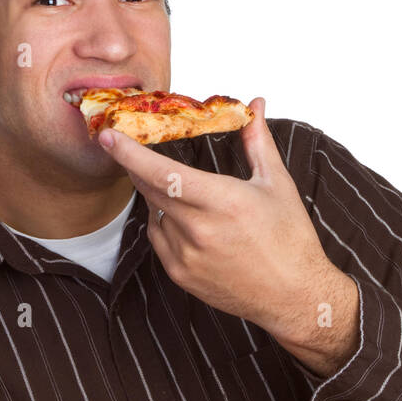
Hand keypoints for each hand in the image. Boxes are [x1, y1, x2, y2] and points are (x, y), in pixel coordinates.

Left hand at [98, 97, 359, 373]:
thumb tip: (256, 105)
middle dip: (137, 167)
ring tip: (189, 197)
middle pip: (150, 190)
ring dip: (160, 198)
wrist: (293, 296)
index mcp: (223, 202)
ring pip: (154, 215)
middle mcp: (199, 230)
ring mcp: (186, 256)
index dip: (131, 154)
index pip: (163, 173)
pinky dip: (165, 224)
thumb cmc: (290, 239)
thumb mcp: (276, 184)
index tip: (109, 137)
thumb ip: (258, 141)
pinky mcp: (181, 276)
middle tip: (131, 149)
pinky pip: (159, 239)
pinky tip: (187, 220)